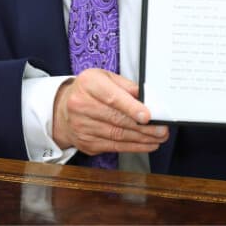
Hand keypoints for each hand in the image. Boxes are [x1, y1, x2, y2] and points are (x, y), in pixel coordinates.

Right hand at [52, 68, 168, 155]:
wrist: (63, 109)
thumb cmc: (91, 91)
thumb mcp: (106, 78)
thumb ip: (127, 86)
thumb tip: (148, 99)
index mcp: (88, 84)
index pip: (112, 97)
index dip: (131, 108)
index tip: (147, 116)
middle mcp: (80, 105)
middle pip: (117, 119)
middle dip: (143, 127)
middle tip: (162, 129)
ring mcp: (81, 126)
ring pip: (117, 135)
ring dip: (141, 139)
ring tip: (158, 137)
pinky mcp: (85, 143)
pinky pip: (113, 147)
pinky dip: (133, 147)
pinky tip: (146, 144)